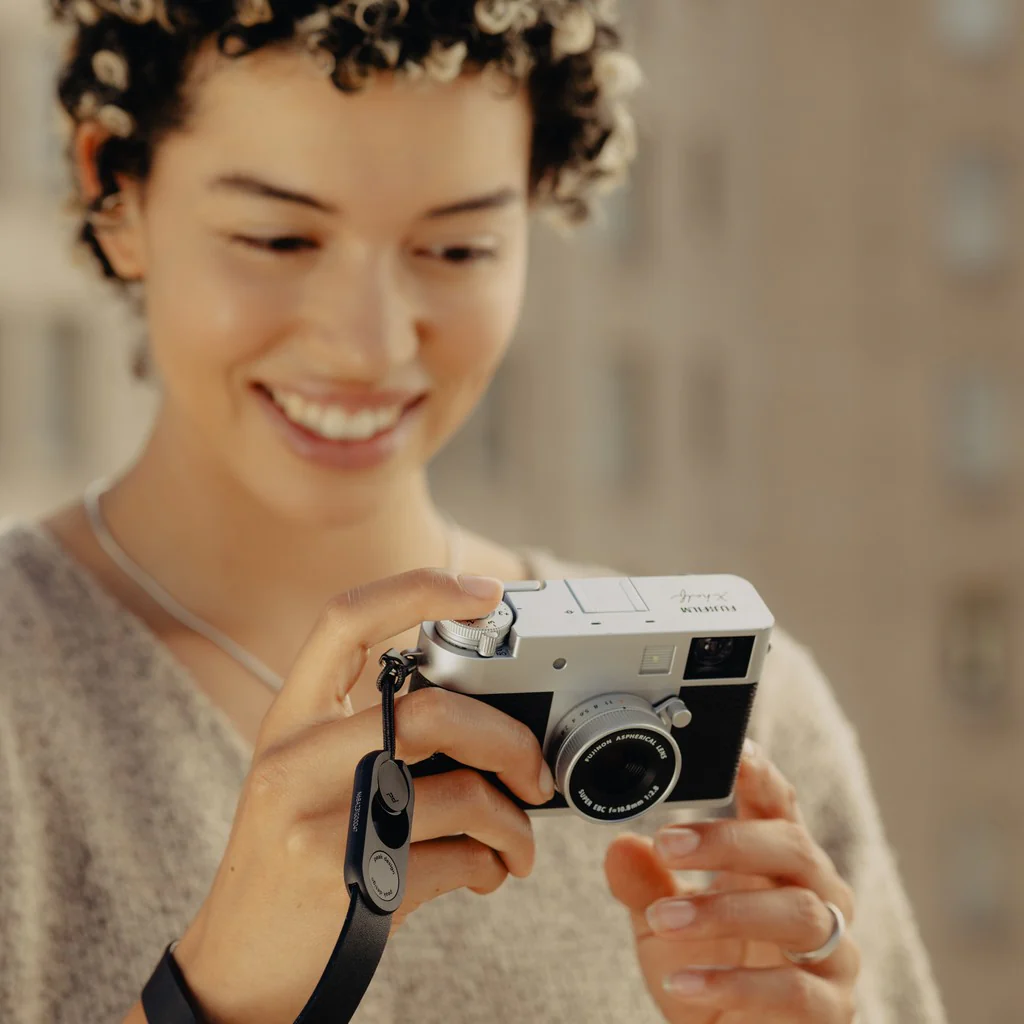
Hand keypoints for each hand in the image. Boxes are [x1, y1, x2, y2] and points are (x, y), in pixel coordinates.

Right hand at [172, 569, 555, 1023]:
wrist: (236, 965)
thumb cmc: (291, 857)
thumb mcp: (305, 776)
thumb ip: (371, 734)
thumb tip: (484, 715)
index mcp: (290, 718)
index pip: (345, 620)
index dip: (418, 590)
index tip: (484, 592)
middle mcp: (296, 759)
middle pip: (433, 712)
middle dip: (509, 740)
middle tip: (536, 773)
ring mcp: (317, 823)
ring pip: (461, 792)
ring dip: (513, 823)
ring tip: (517, 843)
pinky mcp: (345, 886)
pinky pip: (457, 859)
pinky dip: (493, 866)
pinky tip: (488, 874)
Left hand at [604, 740, 860, 1022]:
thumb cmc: (706, 968)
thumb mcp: (661, 924)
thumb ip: (644, 883)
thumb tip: (620, 845)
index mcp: (779, 861)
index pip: (779, 807)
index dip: (763, 776)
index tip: (736, 751)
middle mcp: (818, 895)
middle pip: (793, 848)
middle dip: (729, 841)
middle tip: (668, 842)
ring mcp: (833, 952)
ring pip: (799, 914)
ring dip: (725, 912)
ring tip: (664, 920)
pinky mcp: (831, 1008)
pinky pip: (794, 991)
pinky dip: (735, 985)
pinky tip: (685, 984)